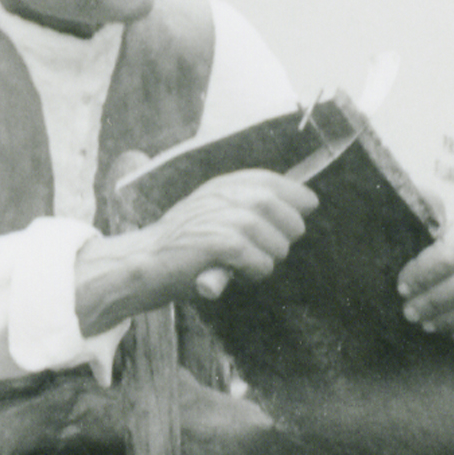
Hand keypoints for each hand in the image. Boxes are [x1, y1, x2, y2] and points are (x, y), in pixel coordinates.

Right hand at [143, 168, 317, 302]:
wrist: (144, 264)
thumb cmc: (183, 249)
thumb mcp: (213, 218)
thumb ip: (245, 209)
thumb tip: (299, 208)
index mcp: (219, 187)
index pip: (266, 179)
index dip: (293, 191)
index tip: (309, 204)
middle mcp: (219, 197)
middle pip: (273, 204)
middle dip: (287, 228)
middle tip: (278, 248)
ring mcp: (217, 219)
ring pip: (269, 235)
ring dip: (272, 255)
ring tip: (255, 265)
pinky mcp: (215, 244)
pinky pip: (254, 257)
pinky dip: (257, 269)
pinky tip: (244, 274)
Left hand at [397, 211, 453, 340]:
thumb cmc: (446, 240)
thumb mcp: (432, 225)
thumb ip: (422, 227)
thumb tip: (413, 238)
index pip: (448, 257)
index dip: (421, 277)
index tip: (402, 288)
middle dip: (429, 304)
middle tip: (410, 312)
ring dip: (445, 322)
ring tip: (426, 323)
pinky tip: (451, 332)